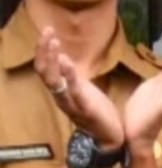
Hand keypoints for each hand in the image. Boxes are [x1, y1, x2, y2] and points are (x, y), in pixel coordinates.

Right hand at [34, 26, 122, 146]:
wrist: (111, 136)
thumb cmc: (96, 110)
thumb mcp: (82, 89)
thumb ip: (71, 76)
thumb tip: (62, 58)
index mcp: (62, 90)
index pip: (46, 67)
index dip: (44, 50)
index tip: (47, 31)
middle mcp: (61, 96)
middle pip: (44, 71)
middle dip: (44, 51)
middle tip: (47, 32)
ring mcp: (71, 103)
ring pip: (54, 81)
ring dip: (52, 61)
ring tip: (55, 43)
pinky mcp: (86, 109)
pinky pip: (74, 92)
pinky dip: (69, 77)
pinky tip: (67, 63)